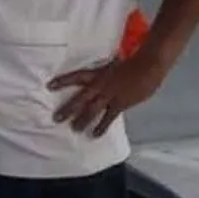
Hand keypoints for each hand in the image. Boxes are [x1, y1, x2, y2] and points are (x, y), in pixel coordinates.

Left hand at [49, 51, 168, 136]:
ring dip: (81, 120)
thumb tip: (100, 78)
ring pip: (91, 110)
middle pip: (79, 99)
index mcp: (97, 73)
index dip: (62, 81)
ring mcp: (109, 95)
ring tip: (73, 129)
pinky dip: (101, 127)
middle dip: (68, 109)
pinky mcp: (119, 104)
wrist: (149, 64)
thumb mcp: (113, 65)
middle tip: (56, 119)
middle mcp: (99, 85)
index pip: (76, 77)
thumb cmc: (133, 62)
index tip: (49, 86)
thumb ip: (105, 73)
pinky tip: (94, 135)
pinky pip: (108, 118)